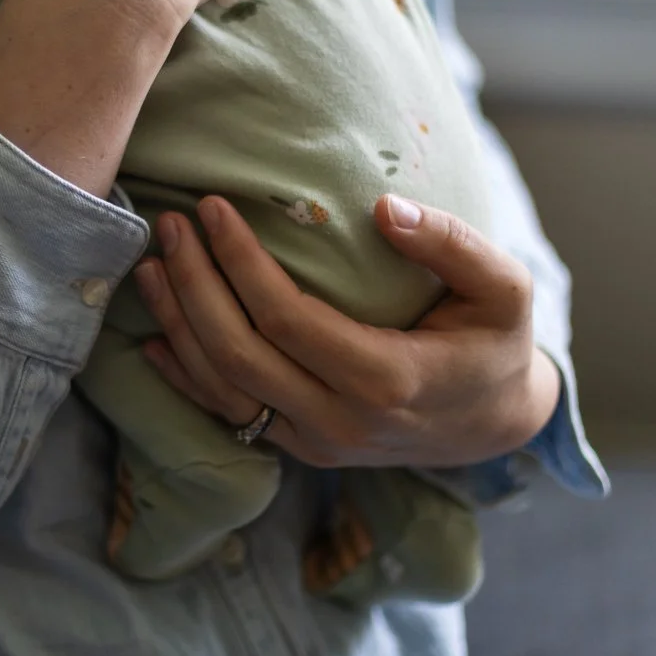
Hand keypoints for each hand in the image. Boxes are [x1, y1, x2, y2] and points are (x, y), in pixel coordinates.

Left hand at [132, 195, 561, 468]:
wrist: (495, 424)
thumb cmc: (497, 343)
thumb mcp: (505, 289)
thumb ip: (453, 245)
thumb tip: (385, 210)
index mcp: (387, 379)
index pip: (286, 318)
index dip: (239, 262)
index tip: (212, 208)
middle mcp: (341, 421)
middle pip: (239, 355)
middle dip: (194, 285)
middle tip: (170, 225)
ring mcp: (316, 442)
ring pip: (223, 390)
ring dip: (177, 326)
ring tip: (150, 265)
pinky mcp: (301, 447)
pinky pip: (229, 416)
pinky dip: (186, 378)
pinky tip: (153, 339)